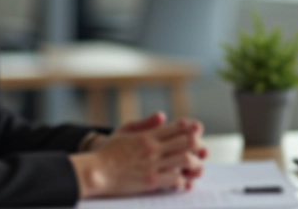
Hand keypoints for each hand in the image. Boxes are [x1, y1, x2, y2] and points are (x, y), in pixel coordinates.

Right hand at [70, 117, 206, 198]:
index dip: (192, 128)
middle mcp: (153, 148)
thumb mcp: (125, 130)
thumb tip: (163, 115)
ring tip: (196, 168)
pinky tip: (185, 182)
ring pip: (185, 160)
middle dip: (198, 146)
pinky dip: (184, 181)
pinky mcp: (151, 181)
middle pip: (187, 142)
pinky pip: (175, 179)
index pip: (178, 127)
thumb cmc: (107, 151)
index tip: (198, 131)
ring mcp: (153, 164)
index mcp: (148, 135)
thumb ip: (145, 123)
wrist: (95, 171)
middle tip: (202, 151)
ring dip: (195, 164)